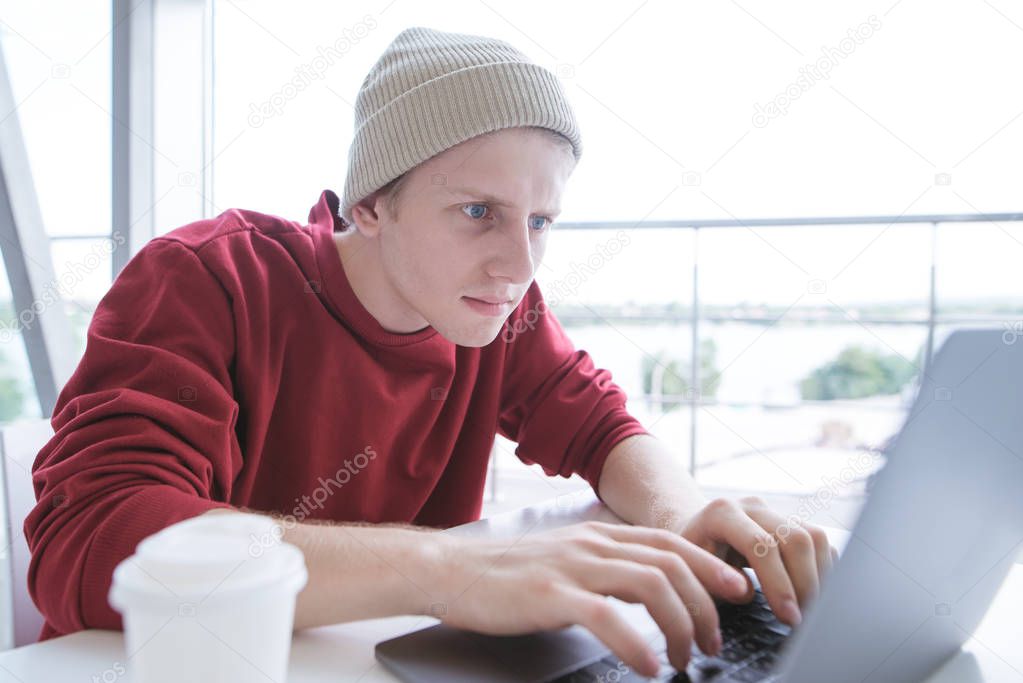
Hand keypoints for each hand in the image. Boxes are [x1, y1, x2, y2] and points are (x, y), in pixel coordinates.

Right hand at [435, 520, 750, 676]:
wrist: (450, 570)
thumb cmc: (506, 573)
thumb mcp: (565, 559)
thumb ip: (604, 567)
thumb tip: (647, 592)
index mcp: (598, 535)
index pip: (670, 542)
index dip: (709, 564)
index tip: (736, 590)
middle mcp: (592, 544)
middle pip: (671, 563)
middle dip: (705, 603)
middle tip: (714, 639)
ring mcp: (572, 566)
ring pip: (651, 585)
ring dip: (680, 625)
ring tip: (686, 658)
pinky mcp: (550, 594)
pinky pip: (607, 615)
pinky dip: (637, 642)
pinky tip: (649, 665)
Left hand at [679, 496, 838, 625]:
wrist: (693, 537)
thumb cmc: (691, 561)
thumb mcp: (692, 573)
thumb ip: (715, 583)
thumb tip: (749, 592)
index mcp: (721, 513)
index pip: (760, 545)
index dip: (778, 583)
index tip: (789, 617)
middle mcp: (751, 506)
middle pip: (795, 538)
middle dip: (805, 584)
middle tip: (803, 619)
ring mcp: (773, 510)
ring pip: (814, 537)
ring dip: (819, 577)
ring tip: (811, 609)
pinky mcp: (789, 520)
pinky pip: (819, 541)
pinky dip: (824, 568)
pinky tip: (815, 593)